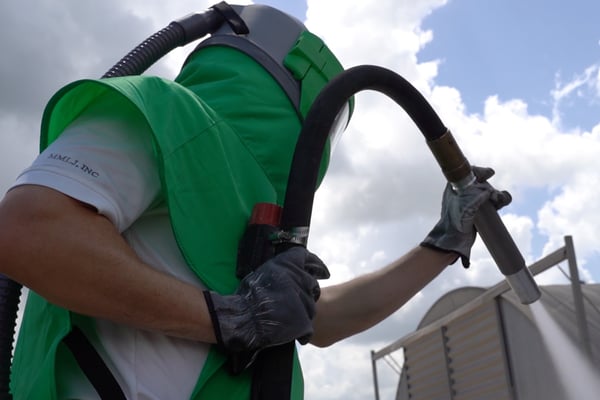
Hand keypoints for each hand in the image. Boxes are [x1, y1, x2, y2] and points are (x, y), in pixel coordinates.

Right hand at [204, 247, 328, 353]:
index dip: (317, 266)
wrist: (244, 318)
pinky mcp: (304, 320)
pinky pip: (308, 326)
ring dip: (302, 310)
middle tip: (295, 300)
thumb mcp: (264, 272)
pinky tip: (291, 331)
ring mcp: (304, 300)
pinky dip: (301, 330)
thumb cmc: (249, 295)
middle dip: (308, 291)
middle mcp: (300, 279)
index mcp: (289, 265)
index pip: (308, 259)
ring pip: (311, 306)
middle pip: (313, 284)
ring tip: (286, 317)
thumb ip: (281, 268)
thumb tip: (290, 269)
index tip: (323, 273)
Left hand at [421, 166, 511, 267]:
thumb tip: (489, 191)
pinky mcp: (480, 212)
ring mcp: (473, 202)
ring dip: (498, 194)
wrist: (454, 240)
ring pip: (490, 192)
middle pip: (483, 182)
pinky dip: (500, 201)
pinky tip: (502, 203)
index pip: (469, 172)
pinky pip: (493, 202)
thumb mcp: (465, 205)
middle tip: (494, 196)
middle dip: (490, 187)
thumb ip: (477, 195)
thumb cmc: (455, 221)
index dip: (480, 171)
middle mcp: (464, 193)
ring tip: (500, 200)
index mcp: (455, 187)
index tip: (490, 173)